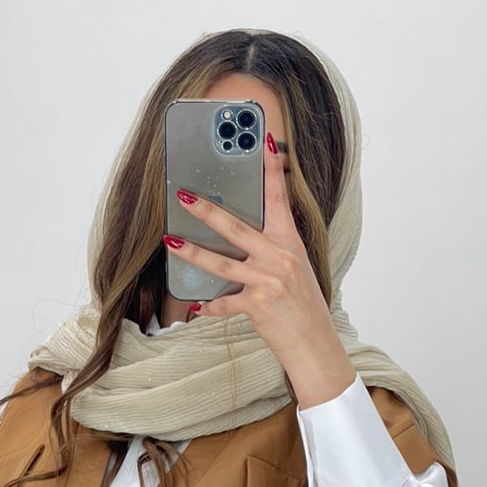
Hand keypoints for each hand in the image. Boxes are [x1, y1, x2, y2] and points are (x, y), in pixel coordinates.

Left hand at [163, 131, 355, 393]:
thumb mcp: (296, 270)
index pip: (280, 199)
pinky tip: (196, 305)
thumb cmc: (304, 307)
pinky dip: (209, 306)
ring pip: (222, 262)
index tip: (264, 141)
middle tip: (184, 194)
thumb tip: (245, 236)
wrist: (315, 345)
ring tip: (171, 240)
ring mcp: (268, 281)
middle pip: (237, 227)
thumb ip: (274, 249)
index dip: (272, 169)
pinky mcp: (258, 305)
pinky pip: (224, 303)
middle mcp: (280, 258)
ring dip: (192, 252)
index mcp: (291, 243)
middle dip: (207, 210)